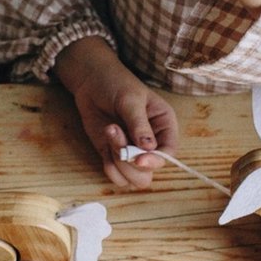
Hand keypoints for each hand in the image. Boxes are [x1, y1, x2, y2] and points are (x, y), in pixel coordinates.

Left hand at [54, 37, 178, 188]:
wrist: (91, 82)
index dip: (156, 160)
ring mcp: (132, 152)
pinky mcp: (114, 155)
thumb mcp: (130, 100)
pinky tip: (104, 143)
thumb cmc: (116, 84)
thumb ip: (139, 124)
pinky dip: (109, 166)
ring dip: (118, 162)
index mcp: (164, 125)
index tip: (138, 158)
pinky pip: (117, 176)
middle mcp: (151, 143)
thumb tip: (148, 148)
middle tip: (115, 135)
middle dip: (130, 161)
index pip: (168, 153)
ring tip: (109, 131)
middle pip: (149, 172)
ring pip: (133, 178)